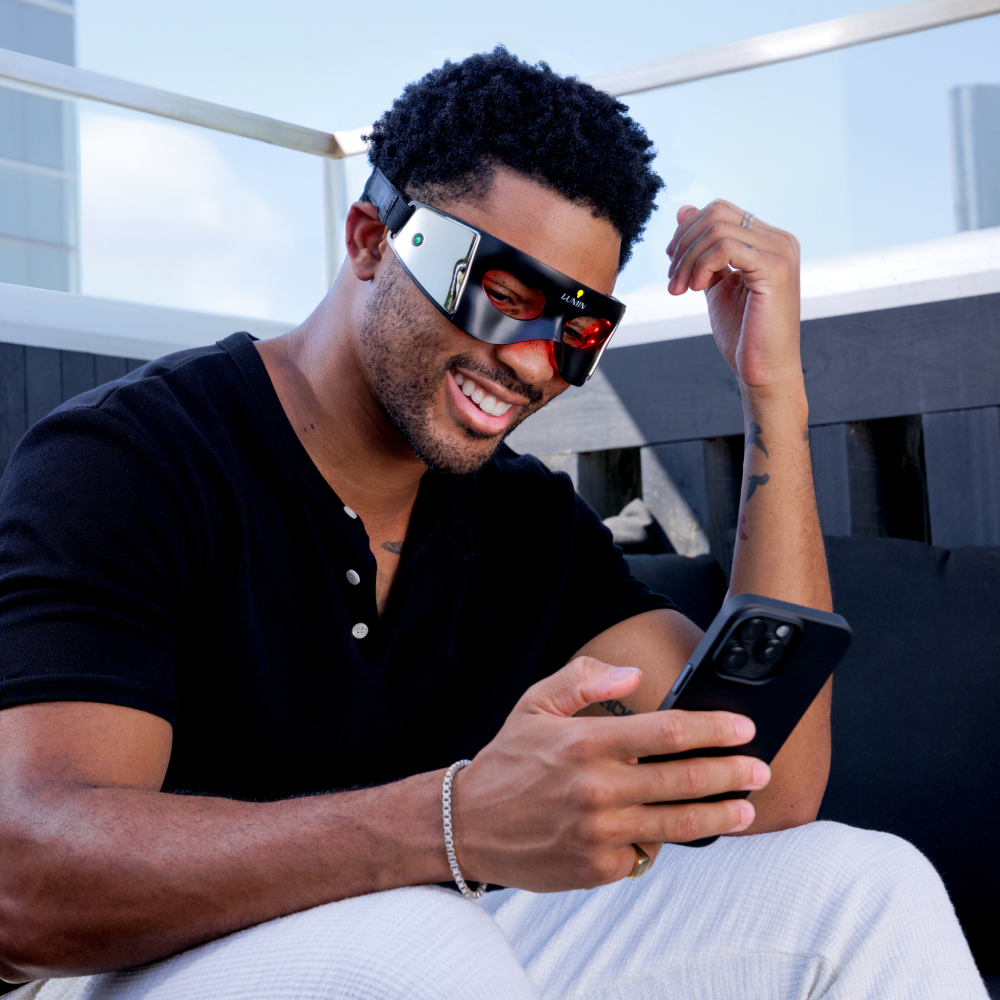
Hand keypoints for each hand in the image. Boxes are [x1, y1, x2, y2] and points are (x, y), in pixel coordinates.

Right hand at [449, 657, 769, 891]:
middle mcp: (597, 787)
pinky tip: (677, 830)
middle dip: (731, 774)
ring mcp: (598, 831)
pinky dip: (663, 840)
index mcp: (586, 741)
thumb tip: (634, 675)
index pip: (668, 731)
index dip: (714, 729)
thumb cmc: (508, 760)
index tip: (744, 729)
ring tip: (745, 809)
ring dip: (719, 816)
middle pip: (684, 779)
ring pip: (677, 824)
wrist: (466, 824)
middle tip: (759, 770)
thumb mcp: (535, 703)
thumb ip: (584, 680)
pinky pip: (645, 852)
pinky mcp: (596, 867)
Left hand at [666, 201, 801, 395]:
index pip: (720, 212)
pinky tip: (697, 288)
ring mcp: (780, 252)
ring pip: (717, 229)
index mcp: (768, 242)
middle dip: (683, 244)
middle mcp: (780, 241)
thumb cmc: (743, 334)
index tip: (672, 263)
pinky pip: (726, 247)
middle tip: (673, 279)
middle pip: (717, 213)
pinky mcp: (775, 269)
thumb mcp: (716, 284)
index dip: (687, 232)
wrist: (763, 371)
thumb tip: (683, 211)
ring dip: (688, 260)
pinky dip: (702, 265)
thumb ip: (703, 251)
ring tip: (681, 289)